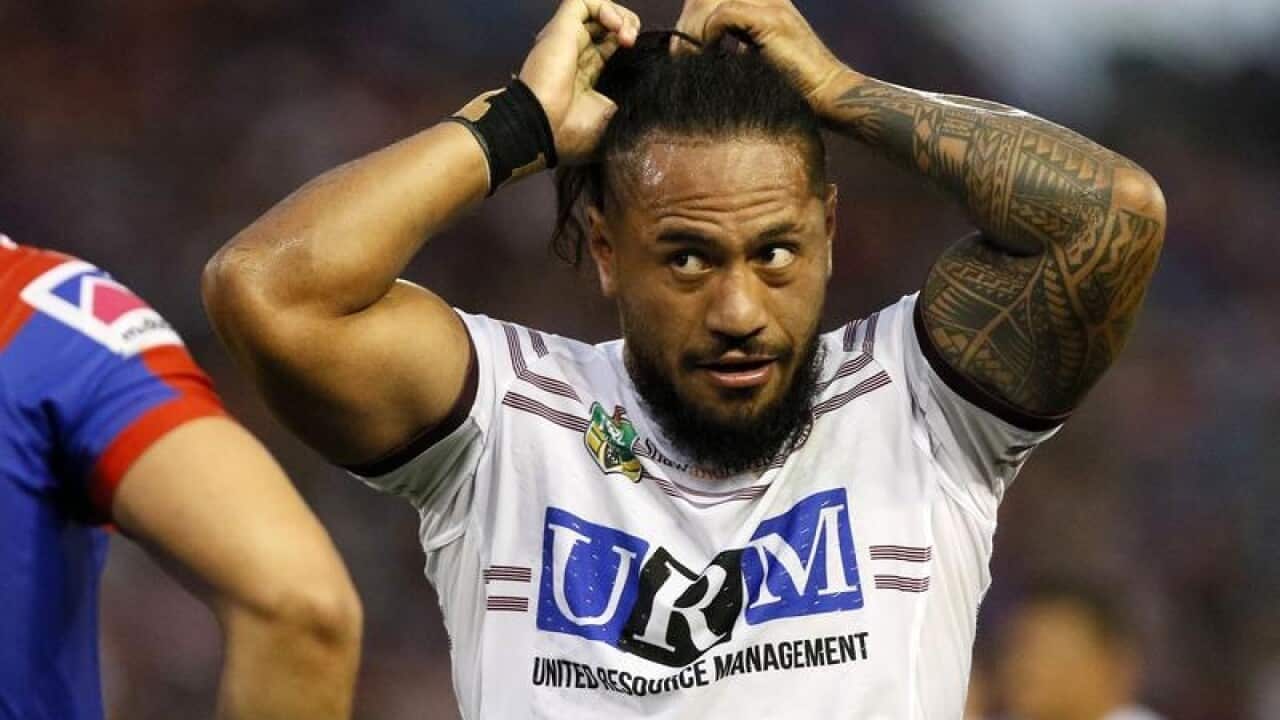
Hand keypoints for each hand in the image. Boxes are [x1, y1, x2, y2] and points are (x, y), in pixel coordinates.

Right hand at [519, 0, 641, 163]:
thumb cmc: (572, 134)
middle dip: (628, 27)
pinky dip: (606, 8)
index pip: (610, 46)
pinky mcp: (561, 28)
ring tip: (627, 36)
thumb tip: (645, 97)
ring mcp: (567, 40)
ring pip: (597, 9)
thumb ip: (624, 100)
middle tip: (633, 44)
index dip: (628, 44)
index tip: (640, 58)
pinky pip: (583, 1)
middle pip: (606, 26)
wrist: (545, 129)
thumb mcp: (610, 118)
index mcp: (585, 76)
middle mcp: (574, 54)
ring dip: (621, 16)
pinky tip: (617, 28)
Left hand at [674, 0, 850, 118]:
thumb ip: (738, 46)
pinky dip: (708, 36)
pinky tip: (708, 56)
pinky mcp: (771, 20)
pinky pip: (722, 15)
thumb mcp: (759, 60)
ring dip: (693, 30)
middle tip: (679, 54)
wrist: (828, 94)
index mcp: (765, 2)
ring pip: (711, 1)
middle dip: (687, 23)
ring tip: (688, 58)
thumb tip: (700, 53)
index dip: (694, 15)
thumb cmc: (795, 87)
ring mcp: (770, 4)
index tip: (683, 47)